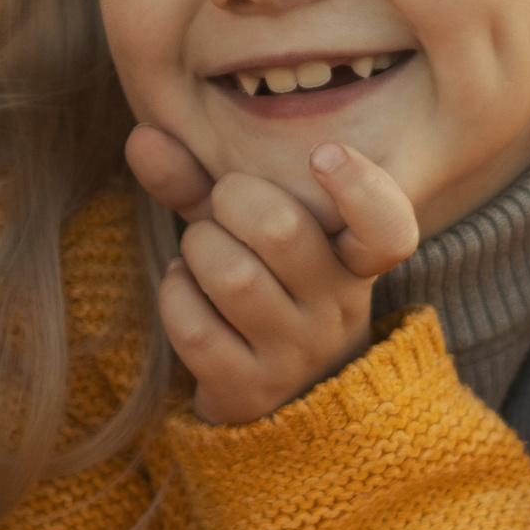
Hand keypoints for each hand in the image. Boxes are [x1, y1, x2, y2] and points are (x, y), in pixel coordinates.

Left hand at [126, 125, 419, 423]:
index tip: (322, 154)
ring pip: (231, 275)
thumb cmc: (260, 284)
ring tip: (200, 256)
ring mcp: (296, 356)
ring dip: (196, 250)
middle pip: (279, 228)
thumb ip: (198, 180)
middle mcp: (336, 310)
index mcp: (352, 261)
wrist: (268, 392)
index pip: (387, 229)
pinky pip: (195, 327)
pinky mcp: (251, 392)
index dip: (360, 187)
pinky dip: (175, 295)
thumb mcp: (244, 228)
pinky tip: (185, 291)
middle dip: (230, 202)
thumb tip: (142, 137)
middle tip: (224, 213)